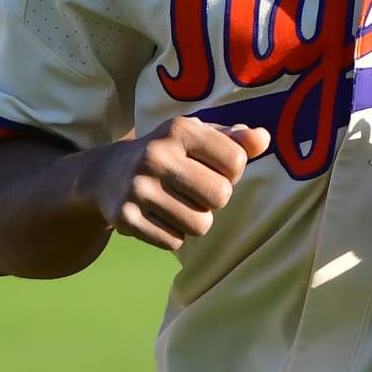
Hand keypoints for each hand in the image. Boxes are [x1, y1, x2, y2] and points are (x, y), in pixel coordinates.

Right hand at [89, 117, 270, 252]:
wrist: (107, 173)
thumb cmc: (168, 153)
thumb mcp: (197, 137)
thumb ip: (235, 139)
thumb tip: (263, 139)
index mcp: (179, 129)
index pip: (236, 161)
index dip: (231, 171)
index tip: (212, 168)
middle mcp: (156, 155)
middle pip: (221, 196)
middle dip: (215, 199)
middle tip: (195, 191)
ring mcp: (138, 188)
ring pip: (200, 225)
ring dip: (196, 220)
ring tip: (178, 204)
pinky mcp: (125, 217)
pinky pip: (174, 242)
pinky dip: (173, 235)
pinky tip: (159, 217)